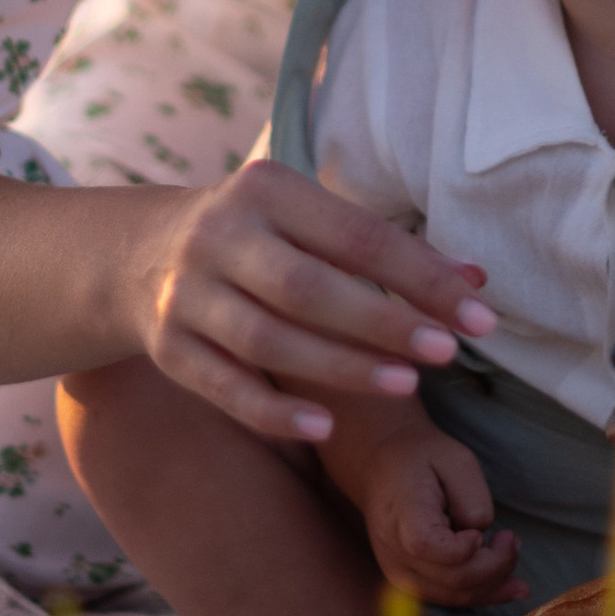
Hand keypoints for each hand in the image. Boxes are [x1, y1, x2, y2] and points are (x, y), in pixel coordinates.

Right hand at [138, 161, 497, 442]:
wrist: (136, 253)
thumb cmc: (258, 237)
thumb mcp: (309, 220)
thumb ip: (384, 250)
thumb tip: (475, 281)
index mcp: (266, 189)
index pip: (357, 236)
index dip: (422, 276)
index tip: (478, 312)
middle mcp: (220, 236)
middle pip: (310, 287)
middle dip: (384, 321)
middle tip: (447, 351)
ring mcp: (186, 294)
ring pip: (269, 341)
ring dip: (342, 367)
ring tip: (406, 385)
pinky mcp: (167, 348)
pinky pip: (224, 387)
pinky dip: (274, 411)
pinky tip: (326, 426)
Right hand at [348, 422, 524, 607]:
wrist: (382, 468)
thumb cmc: (421, 458)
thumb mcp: (455, 458)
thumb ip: (472, 497)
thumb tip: (482, 535)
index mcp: (402, 516)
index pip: (429, 547)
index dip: (464, 548)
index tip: (482, 533)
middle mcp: (395, 552)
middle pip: (453, 578)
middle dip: (495, 565)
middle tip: (512, 538)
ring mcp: (399, 572)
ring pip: (455, 596)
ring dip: (494, 583)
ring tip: (511, 551)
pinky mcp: (409, 582)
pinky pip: (449, 597)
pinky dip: (482, 594)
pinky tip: (510, 586)